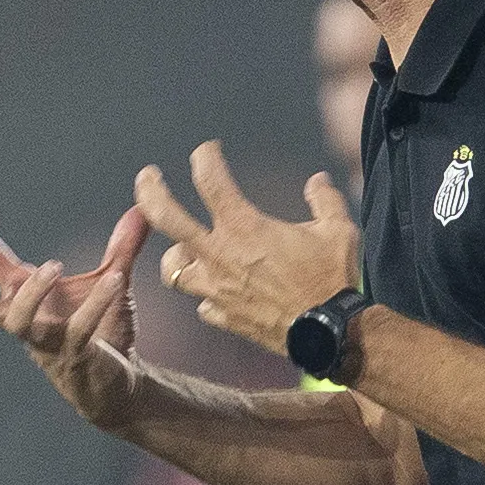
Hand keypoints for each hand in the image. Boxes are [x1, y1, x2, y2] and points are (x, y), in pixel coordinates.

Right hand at [0, 186, 149, 428]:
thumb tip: (140, 209)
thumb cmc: (103, 332)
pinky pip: (77, 329)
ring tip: (55, 265)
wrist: (121, 382)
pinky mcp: (74, 355)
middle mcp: (22, 318)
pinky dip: (97, 303)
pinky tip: (117, 282)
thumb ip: (122, 246)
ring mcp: (44, 340)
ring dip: (33, 290)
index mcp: (20, 293)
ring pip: (17, 320)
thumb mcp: (111, 280)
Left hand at [135, 142, 355, 356]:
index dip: (205, 157)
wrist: (330, 334)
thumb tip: (317, 181)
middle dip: (150, 193)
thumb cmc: (332, 278)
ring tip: (184, 250)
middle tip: (147, 179)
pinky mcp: (224, 317)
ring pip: (173, 269)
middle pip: (166, 218)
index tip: (208, 151)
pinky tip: (219, 294)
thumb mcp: (338, 229)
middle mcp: (220, 255)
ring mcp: (217, 289)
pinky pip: (204, 306)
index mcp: (244, 226)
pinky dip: (208, 298)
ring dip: (176, 257)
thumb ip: (324, 200)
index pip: (209, 179)